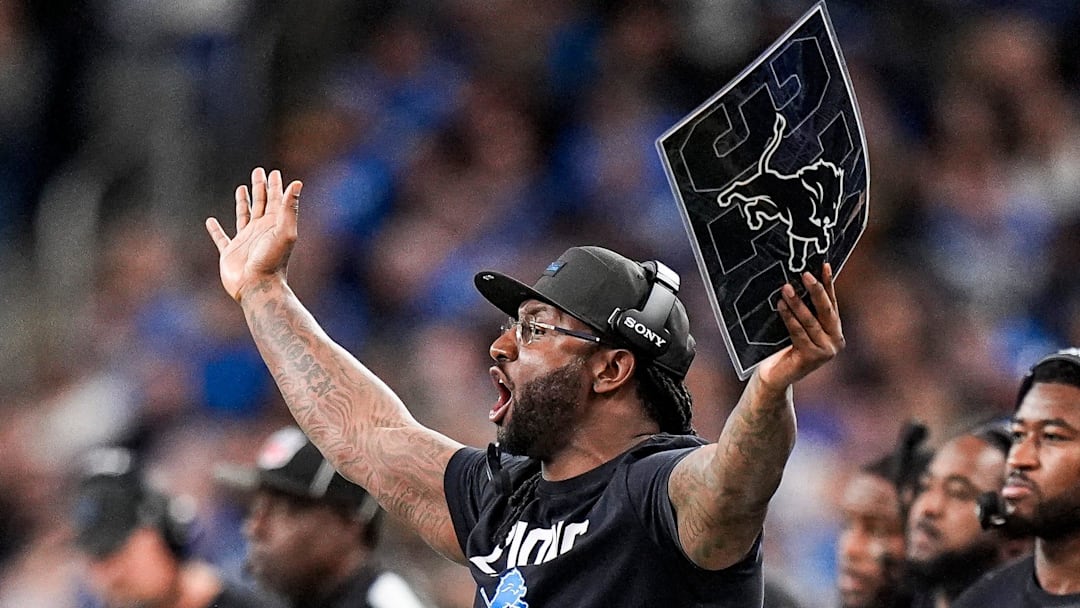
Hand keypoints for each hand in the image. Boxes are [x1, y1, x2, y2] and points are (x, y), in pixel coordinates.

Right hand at [205, 167, 302, 301]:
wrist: (258, 286)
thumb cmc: (273, 260)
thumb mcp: (284, 231)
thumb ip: (289, 207)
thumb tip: (297, 182)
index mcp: (275, 225)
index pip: (276, 200)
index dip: (275, 186)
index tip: (273, 172)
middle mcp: (261, 230)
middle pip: (261, 203)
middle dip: (260, 187)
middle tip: (259, 171)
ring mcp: (246, 240)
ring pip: (244, 216)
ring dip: (243, 202)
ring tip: (241, 188)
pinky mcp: (230, 252)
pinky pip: (221, 238)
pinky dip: (215, 230)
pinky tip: (210, 221)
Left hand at [756, 263, 844, 390]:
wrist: (776, 375)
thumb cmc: (785, 347)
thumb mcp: (799, 325)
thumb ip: (805, 310)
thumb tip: (801, 280)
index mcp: (835, 331)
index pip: (831, 303)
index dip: (828, 283)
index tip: (823, 265)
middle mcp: (835, 341)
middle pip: (826, 310)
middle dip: (815, 290)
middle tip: (804, 274)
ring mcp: (825, 351)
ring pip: (810, 321)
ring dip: (797, 303)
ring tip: (786, 288)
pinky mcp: (812, 358)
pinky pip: (798, 332)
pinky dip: (789, 318)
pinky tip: (780, 306)